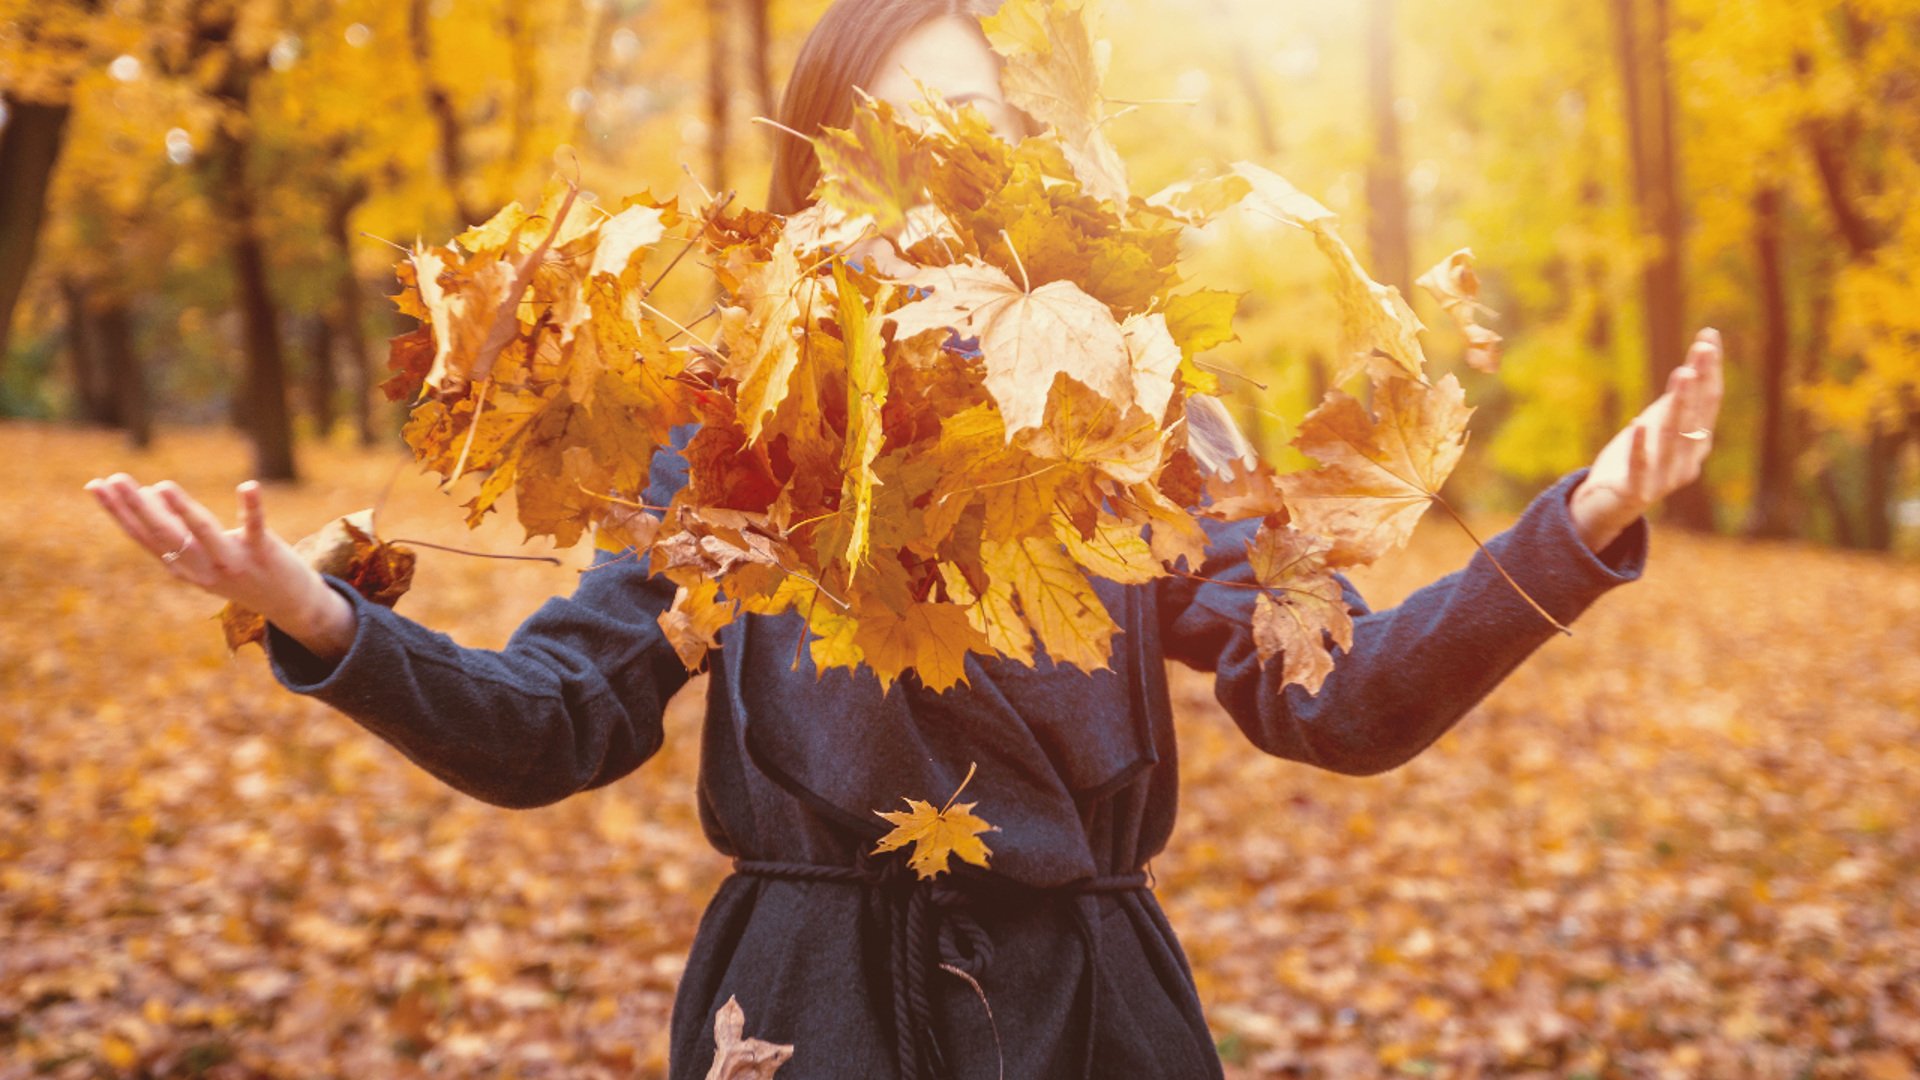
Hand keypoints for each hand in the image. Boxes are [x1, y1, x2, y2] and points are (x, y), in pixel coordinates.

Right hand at [81, 473, 352, 656]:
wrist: (289, 605)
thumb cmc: (240, 572)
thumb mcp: (203, 556)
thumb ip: (177, 530)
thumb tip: (150, 492)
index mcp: (182, 566)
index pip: (143, 537)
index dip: (118, 512)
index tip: (95, 485)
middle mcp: (202, 568)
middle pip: (164, 535)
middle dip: (136, 507)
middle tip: (115, 479)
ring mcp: (233, 562)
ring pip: (203, 534)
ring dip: (182, 511)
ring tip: (162, 485)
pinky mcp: (264, 554)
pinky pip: (256, 528)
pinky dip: (252, 508)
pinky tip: (248, 485)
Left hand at [1570, 327, 1725, 550]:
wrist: (1604, 507)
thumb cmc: (1632, 462)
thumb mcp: (1654, 427)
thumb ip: (1673, 405)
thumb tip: (1693, 367)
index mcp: (1695, 443)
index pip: (1709, 401)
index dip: (1710, 369)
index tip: (1709, 336)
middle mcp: (1687, 460)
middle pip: (1696, 416)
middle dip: (1700, 381)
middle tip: (1702, 349)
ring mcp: (1663, 479)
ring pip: (1673, 438)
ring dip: (1679, 405)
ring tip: (1682, 374)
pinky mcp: (1636, 492)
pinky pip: (1639, 467)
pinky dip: (1640, 446)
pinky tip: (1638, 423)